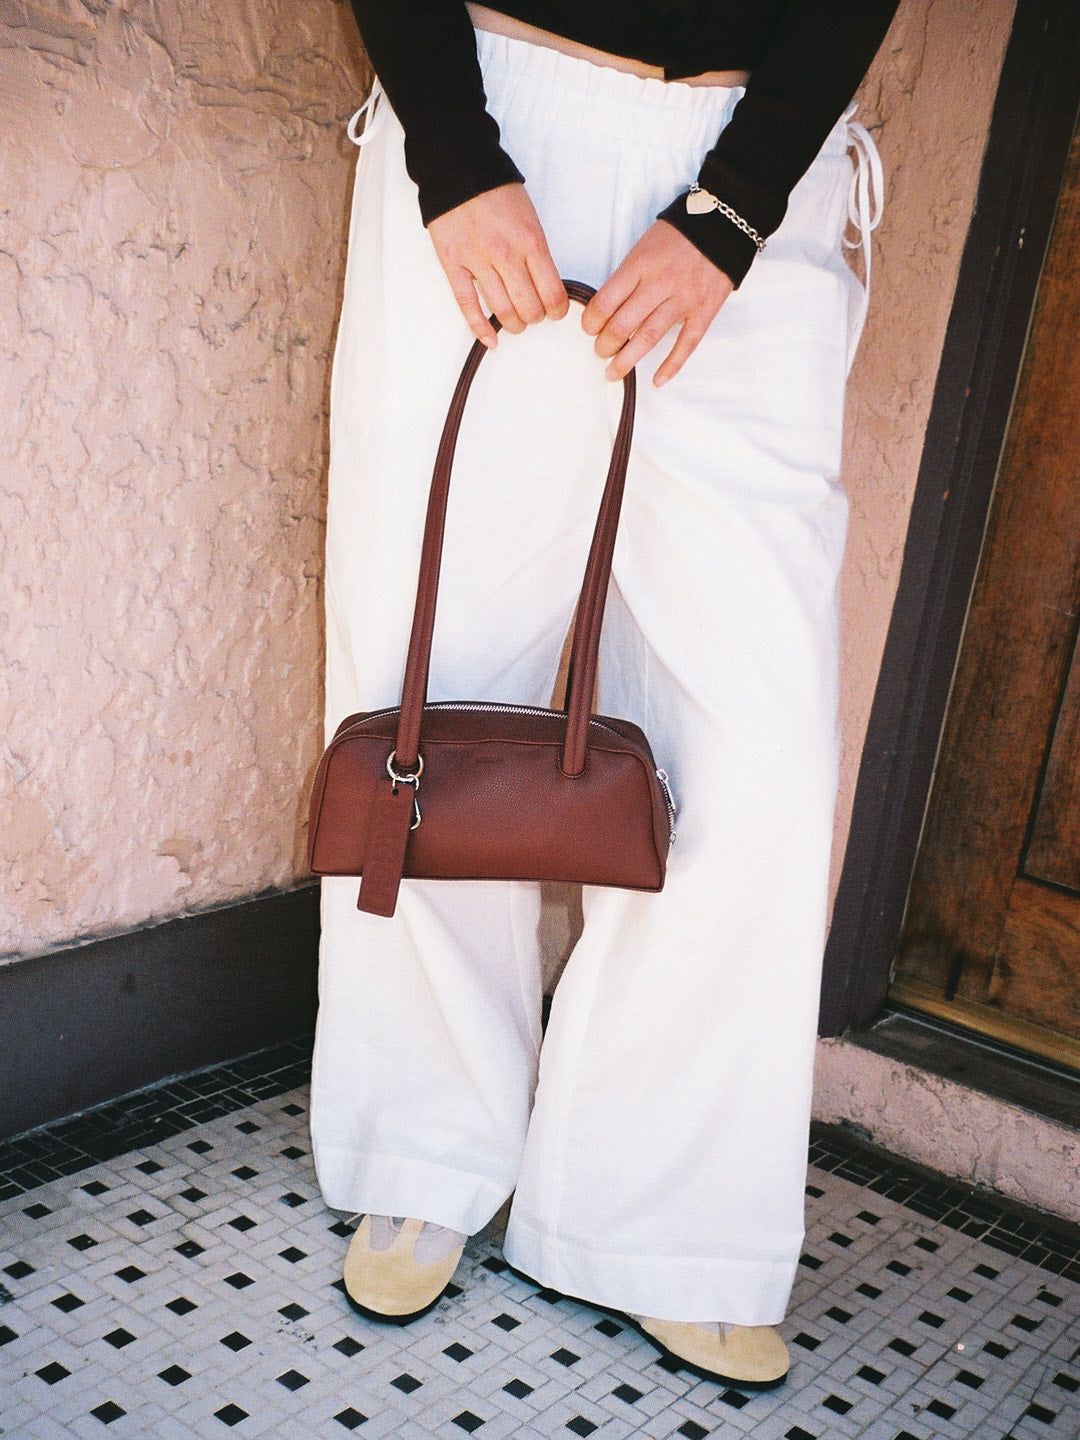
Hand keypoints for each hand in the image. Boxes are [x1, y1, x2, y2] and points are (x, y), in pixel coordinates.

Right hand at [427, 183, 568, 346]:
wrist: (460, 170)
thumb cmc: (498, 192)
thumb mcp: (531, 218)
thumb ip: (538, 253)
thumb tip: (547, 287)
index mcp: (531, 242)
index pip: (553, 293)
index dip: (557, 310)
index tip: (555, 311)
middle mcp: (506, 255)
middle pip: (529, 308)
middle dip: (535, 318)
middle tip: (533, 314)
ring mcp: (477, 261)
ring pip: (502, 311)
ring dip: (513, 325)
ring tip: (515, 323)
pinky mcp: (453, 265)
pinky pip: (468, 305)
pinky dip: (480, 329)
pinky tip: (491, 341)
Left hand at [582, 221, 733, 385]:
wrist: (723, 224)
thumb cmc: (678, 235)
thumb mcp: (644, 245)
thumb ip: (627, 276)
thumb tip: (607, 308)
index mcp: (640, 265)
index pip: (606, 301)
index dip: (591, 321)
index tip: (588, 329)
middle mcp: (660, 283)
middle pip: (623, 324)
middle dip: (605, 344)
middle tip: (599, 352)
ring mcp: (684, 299)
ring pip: (649, 338)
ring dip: (627, 359)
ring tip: (613, 372)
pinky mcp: (704, 311)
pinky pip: (686, 344)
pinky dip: (671, 365)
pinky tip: (657, 380)